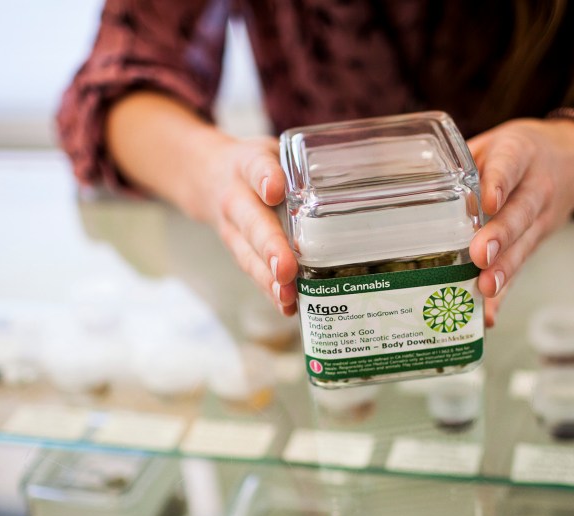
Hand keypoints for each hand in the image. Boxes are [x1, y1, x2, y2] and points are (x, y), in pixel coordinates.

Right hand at [205, 136, 297, 314]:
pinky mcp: (237, 251)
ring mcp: (233, 228)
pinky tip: (288, 306)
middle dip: (270, 246)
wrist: (206, 177)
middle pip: (252, 222)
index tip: (275, 190)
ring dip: (267, 277)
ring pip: (248, 254)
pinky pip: (253, 271)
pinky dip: (269, 291)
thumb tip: (367, 172)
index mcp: (247, 164)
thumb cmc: (257, 166)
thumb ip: (305, 162)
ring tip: (287, 296)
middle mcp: (236, 198)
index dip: (266, 178)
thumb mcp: (274, 151)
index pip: (256, 167)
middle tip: (285, 268)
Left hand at [467, 118, 573, 325]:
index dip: (499, 183)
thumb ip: (462, 163)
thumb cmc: (518, 153)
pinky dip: (503, 294)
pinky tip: (488, 313)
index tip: (489, 201)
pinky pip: (519, 270)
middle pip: (520, 212)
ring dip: (504, 270)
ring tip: (486, 288)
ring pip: (523, 245)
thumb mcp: (494, 143)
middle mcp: (536, 188)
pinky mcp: (535, 245)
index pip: (510, 166)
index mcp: (520, 154)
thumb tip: (411, 182)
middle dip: (501, 236)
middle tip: (480, 255)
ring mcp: (540, 219)